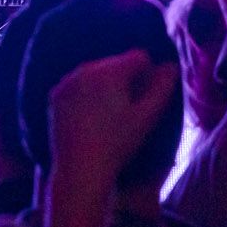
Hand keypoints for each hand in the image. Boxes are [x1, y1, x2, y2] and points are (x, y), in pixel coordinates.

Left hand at [47, 50, 178, 190]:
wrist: (80, 169)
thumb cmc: (117, 144)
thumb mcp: (146, 117)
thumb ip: (162, 88)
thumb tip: (171, 66)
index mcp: (110, 71)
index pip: (139, 57)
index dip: (148, 75)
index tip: (143, 100)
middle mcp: (86, 69)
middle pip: (116, 63)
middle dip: (125, 79)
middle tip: (127, 109)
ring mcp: (67, 81)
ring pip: (96, 72)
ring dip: (106, 85)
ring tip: (108, 115)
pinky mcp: (55, 95)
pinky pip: (78, 84)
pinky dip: (86, 93)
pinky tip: (90, 117)